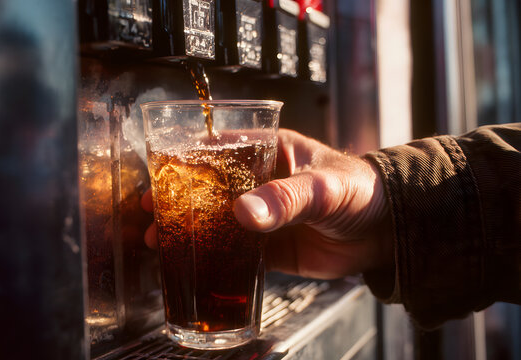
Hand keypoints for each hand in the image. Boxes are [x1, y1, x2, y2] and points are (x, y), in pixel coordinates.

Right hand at [142, 129, 393, 279]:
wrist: (388, 232)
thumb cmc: (362, 190)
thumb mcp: (323, 187)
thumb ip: (286, 198)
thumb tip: (243, 213)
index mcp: (271, 152)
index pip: (220, 148)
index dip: (187, 157)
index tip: (161, 169)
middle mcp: (260, 181)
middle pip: (209, 186)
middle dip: (178, 196)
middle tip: (152, 206)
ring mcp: (263, 215)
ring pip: (216, 219)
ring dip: (188, 227)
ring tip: (160, 236)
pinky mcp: (269, 245)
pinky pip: (234, 249)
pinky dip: (212, 254)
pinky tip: (191, 260)